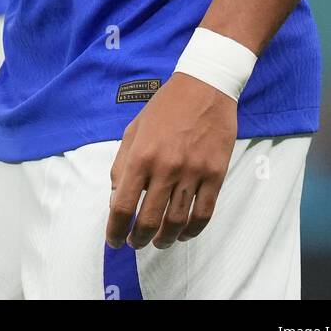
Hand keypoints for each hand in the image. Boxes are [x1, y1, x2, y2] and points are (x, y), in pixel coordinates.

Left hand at [106, 72, 237, 250]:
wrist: (205, 86)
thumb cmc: (165, 107)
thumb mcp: (134, 129)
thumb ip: (121, 164)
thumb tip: (116, 198)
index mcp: (141, 155)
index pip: (123, 206)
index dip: (115, 230)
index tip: (114, 240)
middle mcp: (165, 167)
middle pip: (149, 220)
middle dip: (138, 239)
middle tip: (135, 244)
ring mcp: (193, 172)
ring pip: (176, 222)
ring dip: (164, 239)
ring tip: (158, 242)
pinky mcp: (216, 174)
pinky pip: (203, 214)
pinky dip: (191, 231)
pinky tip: (182, 234)